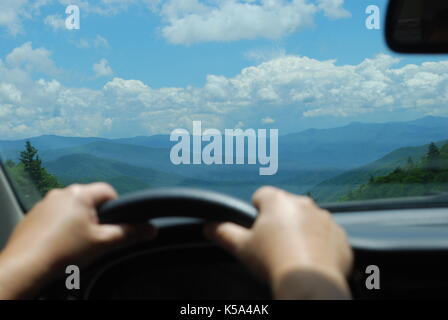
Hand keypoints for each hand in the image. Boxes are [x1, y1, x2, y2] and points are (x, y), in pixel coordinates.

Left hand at [0, 183, 155, 298]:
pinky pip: (54, 215)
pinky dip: (60, 226)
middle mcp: (61, 193)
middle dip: (95, 217)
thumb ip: (130, 233)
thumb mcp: (104, 243)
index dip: (116, 208)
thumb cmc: (64, 252)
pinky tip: (59, 244)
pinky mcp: (33, 215)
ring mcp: (44, 203)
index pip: (108, 191)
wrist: (26, 266)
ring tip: (75, 244)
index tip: (113, 225)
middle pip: (89, 200)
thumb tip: (151, 229)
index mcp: (80, 194)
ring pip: (71, 208)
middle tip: (94, 238)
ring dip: (77, 221)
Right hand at [205, 186, 352, 299]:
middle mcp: (304, 204)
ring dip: (302, 231)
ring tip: (293, 254)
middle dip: (280, 220)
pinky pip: (328, 236)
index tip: (256, 227)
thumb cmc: (273, 261)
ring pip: (309, 220)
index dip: (256, 210)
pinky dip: (321, 245)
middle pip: (287, 207)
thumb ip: (223, 233)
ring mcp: (325, 219)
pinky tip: (311, 260)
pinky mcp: (340, 236)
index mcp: (278, 201)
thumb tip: (209, 227)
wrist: (310, 282)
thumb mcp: (241, 247)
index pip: (262, 195)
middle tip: (273, 244)